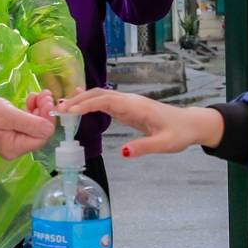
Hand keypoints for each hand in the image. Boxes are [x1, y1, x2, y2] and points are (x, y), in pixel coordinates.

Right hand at [0, 94, 55, 159]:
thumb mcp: (7, 116)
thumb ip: (29, 123)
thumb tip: (50, 128)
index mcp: (14, 148)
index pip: (41, 137)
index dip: (48, 120)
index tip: (48, 102)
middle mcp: (16, 148)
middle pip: (39, 132)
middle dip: (44, 113)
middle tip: (45, 95)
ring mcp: (14, 140)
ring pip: (34, 126)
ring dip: (39, 109)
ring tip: (39, 95)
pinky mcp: (12, 131)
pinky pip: (27, 123)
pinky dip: (31, 111)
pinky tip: (31, 99)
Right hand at [57, 88, 223, 157]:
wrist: (190, 124)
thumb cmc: (178, 133)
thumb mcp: (164, 144)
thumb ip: (144, 147)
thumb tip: (123, 153)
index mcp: (135, 106)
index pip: (104, 100)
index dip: (84, 105)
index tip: (67, 111)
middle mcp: (129, 100)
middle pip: (98, 94)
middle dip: (77, 100)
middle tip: (57, 110)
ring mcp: (128, 102)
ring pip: (100, 95)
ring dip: (81, 99)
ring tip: (61, 107)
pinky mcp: (128, 107)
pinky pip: (105, 101)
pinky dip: (90, 101)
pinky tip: (79, 102)